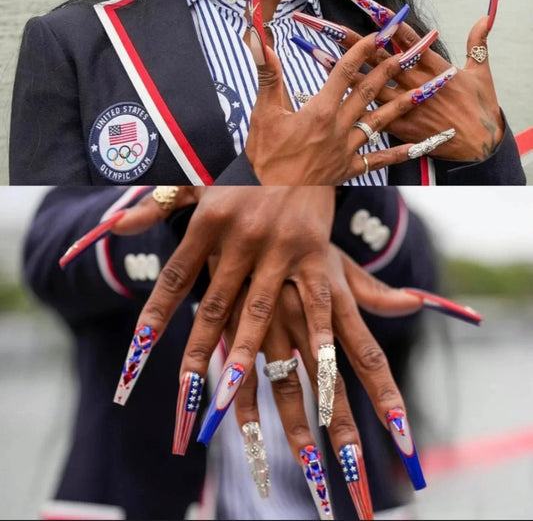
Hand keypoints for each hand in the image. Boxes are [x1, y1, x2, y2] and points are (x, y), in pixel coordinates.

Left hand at [112, 186, 338, 408]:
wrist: (302, 140)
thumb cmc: (246, 166)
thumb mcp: (197, 179)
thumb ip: (155, 206)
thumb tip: (111, 227)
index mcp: (209, 218)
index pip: (176, 276)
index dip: (156, 315)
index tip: (138, 351)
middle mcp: (241, 235)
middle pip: (213, 303)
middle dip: (196, 350)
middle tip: (183, 393)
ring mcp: (279, 246)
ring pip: (258, 309)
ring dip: (243, 354)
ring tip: (228, 394)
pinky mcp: (315, 251)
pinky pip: (312, 301)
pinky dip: (314, 336)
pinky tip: (312, 369)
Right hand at [217, 247, 427, 514]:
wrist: (253, 201)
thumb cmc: (302, 241)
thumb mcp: (338, 261)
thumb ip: (374, 291)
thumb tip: (418, 303)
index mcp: (334, 299)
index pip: (367, 354)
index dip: (385, 395)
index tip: (403, 435)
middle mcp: (305, 313)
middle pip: (328, 380)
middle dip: (342, 426)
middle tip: (357, 470)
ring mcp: (269, 318)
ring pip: (285, 382)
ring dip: (297, 427)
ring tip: (312, 465)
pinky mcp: (235, 319)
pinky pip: (241, 370)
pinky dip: (243, 405)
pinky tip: (249, 437)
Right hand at [245, 37, 452, 183]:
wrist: (269, 198)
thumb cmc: (265, 158)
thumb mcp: (263, 113)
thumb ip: (268, 76)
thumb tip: (262, 42)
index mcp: (319, 111)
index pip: (343, 73)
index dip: (360, 51)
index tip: (376, 35)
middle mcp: (338, 128)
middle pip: (367, 92)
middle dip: (388, 69)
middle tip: (407, 52)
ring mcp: (346, 150)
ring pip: (380, 122)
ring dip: (402, 104)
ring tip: (423, 90)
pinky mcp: (348, 170)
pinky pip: (379, 160)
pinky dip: (399, 153)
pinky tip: (417, 146)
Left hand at [337, 0, 503, 161]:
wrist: (479, 145)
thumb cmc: (481, 108)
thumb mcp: (481, 72)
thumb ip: (477, 43)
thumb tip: (484, 17)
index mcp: (433, 66)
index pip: (403, 36)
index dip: (383, 18)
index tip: (362, 1)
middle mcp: (414, 82)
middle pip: (376, 57)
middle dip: (350, 40)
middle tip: (325, 24)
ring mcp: (404, 105)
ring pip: (367, 84)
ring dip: (341, 70)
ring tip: (316, 53)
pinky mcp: (398, 126)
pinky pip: (369, 114)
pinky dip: (350, 106)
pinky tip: (330, 98)